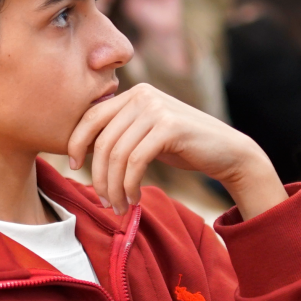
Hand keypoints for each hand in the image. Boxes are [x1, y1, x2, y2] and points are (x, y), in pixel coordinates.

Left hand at [66, 83, 287, 219]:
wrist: (228, 152)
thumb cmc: (183, 147)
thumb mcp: (146, 134)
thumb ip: (120, 133)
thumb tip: (80, 149)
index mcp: (133, 94)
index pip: (91, 117)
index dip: (75, 143)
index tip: (72, 167)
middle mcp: (143, 95)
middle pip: (102, 140)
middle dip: (98, 175)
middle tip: (102, 200)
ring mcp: (156, 109)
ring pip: (117, 155)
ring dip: (113, 187)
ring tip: (117, 206)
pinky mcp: (169, 127)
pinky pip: (136, 162)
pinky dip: (130, 185)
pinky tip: (134, 199)